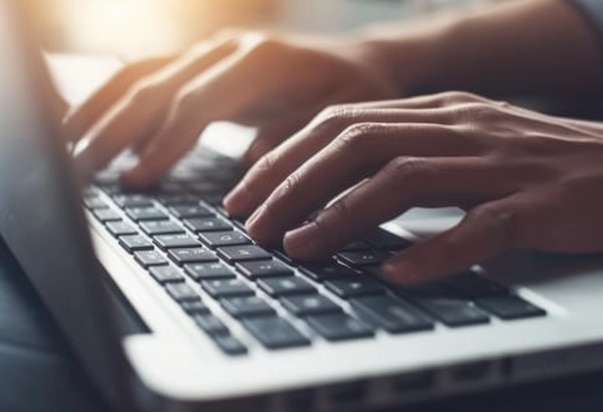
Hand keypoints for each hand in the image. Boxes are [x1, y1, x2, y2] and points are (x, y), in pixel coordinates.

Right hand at [65, 30, 398, 184]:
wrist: (360, 63)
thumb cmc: (356, 94)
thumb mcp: (343, 119)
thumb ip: (295, 137)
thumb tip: (249, 163)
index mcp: (262, 60)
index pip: (197, 102)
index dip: (163, 143)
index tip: (136, 181)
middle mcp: (228, 48)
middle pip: (154, 87)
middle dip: (112, 130)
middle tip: (78, 173)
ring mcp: (211, 51)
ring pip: (139, 75)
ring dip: (99, 110)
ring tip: (67, 148)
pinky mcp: (203, 63)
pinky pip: (149, 77)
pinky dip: (116, 100)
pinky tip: (94, 126)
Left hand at [224, 91, 602, 283]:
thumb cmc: (540, 161)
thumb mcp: (464, 142)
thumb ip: (406, 154)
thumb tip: (337, 187)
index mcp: (438, 112)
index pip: (342, 123)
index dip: (287, 157)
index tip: (247, 192)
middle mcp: (460, 128)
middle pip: (357, 144)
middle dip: (294, 185)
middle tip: (253, 225)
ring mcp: (499, 164)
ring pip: (404, 180)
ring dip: (342, 216)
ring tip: (299, 247)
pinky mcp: (538, 204)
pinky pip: (480, 227)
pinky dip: (434, 252)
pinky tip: (395, 274)